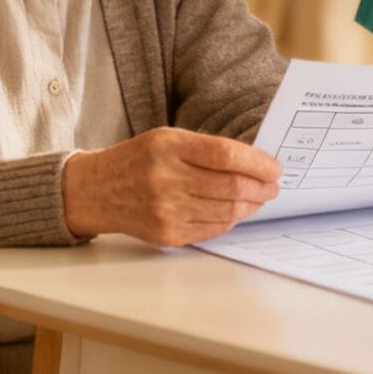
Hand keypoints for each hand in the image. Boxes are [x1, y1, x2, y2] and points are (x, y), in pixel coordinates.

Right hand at [62, 128, 281, 245]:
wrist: (97, 191)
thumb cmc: (139, 160)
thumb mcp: (167, 139)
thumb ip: (206, 149)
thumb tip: (254, 165)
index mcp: (167, 147)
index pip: (225, 155)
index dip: (257, 163)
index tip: (275, 168)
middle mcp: (165, 179)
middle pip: (230, 186)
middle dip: (261, 188)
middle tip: (273, 186)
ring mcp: (165, 210)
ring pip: (226, 211)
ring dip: (250, 206)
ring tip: (258, 199)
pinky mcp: (167, 234)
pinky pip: (212, 229)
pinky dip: (230, 220)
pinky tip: (235, 211)